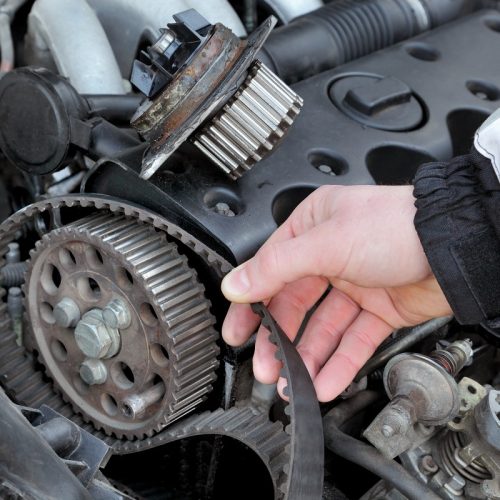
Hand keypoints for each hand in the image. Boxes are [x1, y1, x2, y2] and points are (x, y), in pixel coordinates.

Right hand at [221, 185, 451, 401]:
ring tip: (296, 383)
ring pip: (323, 328)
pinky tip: (325, 381)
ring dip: (308, 357)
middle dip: (279, 339)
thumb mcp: (326, 242)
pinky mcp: (378, 309)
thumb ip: (276, 267)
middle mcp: (330, 254)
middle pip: (294, 304)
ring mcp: (355, 283)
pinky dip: (339, 362)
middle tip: (266, 367)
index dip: (251, 303)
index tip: (237, 331)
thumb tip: (236, 284)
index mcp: (312, 228)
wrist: (455, 245)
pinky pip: (353, 340)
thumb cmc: (396, 225)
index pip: (269, 270)